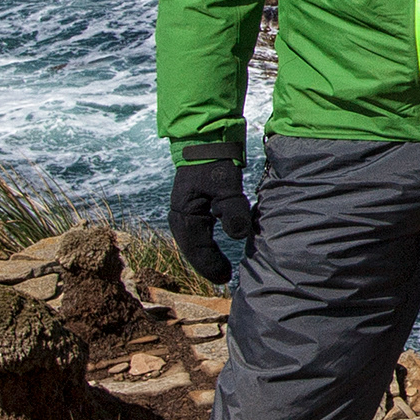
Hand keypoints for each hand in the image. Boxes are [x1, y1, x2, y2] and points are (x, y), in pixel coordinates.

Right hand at [167, 146, 257, 288]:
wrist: (206, 140)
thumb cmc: (214, 162)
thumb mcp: (226, 185)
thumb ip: (233, 209)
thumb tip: (238, 235)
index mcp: (184, 214)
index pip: (196, 248)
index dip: (210, 264)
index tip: (225, 277)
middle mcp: (181, 216)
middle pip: (192, 248)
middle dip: (206, 264)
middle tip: (223, 278)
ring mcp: (185, 211)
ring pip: (194, 241)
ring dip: (206, 255)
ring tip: (220, 269)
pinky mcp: (194, 206)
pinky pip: (198, 232)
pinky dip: (207, 244)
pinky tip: (217, 250)